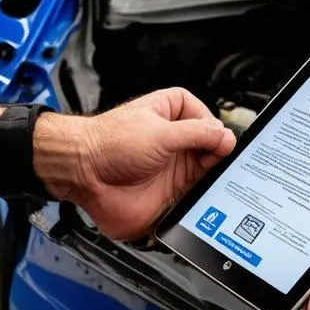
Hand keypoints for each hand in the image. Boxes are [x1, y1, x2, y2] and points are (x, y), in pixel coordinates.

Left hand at [37, 89, 235, 240]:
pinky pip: (195, 195)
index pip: (201, 113)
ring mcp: (171, 167)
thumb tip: (225, 136)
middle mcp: (171, 140)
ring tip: (219, 176)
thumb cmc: (108, 145)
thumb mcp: (160, 132)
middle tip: (223, 157)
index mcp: (167, 114)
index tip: (219, 135)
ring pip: (206, 170)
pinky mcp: (169, 192)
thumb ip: (196, 134)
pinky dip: (205, 196)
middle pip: (208, 143)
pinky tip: (208, 194)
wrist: (84, 175)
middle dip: (218, 149)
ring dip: (214, 174)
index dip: (211, 122)